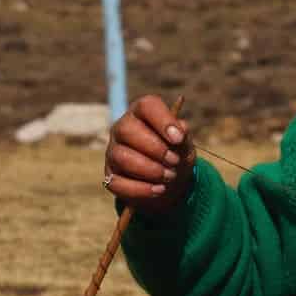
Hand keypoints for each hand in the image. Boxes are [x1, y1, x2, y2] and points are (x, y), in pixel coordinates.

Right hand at [104, 95, 192, 211]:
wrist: (170, 182)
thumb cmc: (176, 155)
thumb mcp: (185, 146)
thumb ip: (183, 136)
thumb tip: (180, 129)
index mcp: (142, 113)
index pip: (147, 106)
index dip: (163, 120)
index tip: (178, 139)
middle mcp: (122, 128)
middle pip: (126, 129)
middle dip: (154, 148)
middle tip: (174, 161)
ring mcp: (113, 152)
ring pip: (121, 156)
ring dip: (149, 169)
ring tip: (169, 176)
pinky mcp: (110, 176)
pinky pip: (117, 182)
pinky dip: (141, 189)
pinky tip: (159, 190)